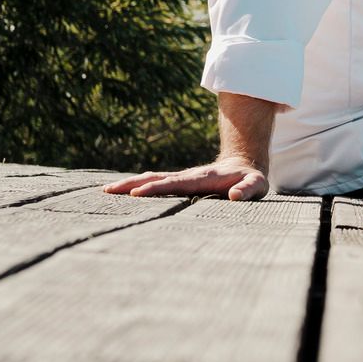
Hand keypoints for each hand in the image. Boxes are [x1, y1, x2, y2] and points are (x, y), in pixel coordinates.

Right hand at [103, 159, 269, 200]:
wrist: (243, 165)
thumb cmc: (250, 180)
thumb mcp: (256, 185)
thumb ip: (248, 189)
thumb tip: (235, 196)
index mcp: (202, 179)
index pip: (175, 184)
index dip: (156, 189)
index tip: (136, 194)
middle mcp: (187, 176)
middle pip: (156, 179)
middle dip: (132, 185)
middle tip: (108, 191)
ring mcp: (181, 177)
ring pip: (151, 178)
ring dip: (130, 183)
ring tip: (106, 190)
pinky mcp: (178, 181)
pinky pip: (154, 181)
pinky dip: (137, 184)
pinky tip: (121, 191)